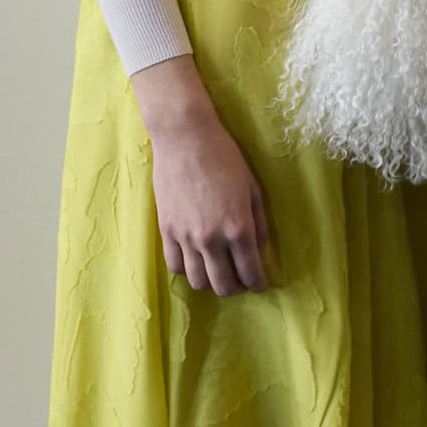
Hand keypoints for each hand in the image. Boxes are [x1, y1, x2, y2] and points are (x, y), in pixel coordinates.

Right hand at [130, 57, 270, 295]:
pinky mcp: (166, 230)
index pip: (250, 272)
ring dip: (211, 281)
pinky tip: (195, 259)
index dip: (258, 284)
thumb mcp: (253, 190)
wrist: (186, 138)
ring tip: (217, 271)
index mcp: (238, 228)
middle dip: (236, 288)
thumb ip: (259, 225)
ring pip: (197, 281)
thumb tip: (259, 252)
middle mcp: (212, 239)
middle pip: (223, 286)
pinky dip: (187, 269)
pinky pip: (174, 266)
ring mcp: (185, 237)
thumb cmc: (225, 158)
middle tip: (240, 279)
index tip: (260, 284)